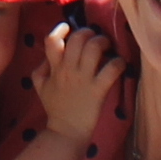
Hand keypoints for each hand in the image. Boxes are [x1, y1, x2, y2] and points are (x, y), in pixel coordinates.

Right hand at [30, 21, 115, 142]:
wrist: (65, 132)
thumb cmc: (55, 108)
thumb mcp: (40, 86)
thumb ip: (41, 68)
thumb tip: (48, 55)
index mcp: (55, 68)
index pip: (52, 41)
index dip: (60, 30)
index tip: (68, 27)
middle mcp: (68, 70)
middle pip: (78, 39)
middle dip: (89, 33)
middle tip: (95, 38)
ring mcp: (84, 79)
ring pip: (94, 48)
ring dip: (104, 42)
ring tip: (108, 46)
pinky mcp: (98, 90)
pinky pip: (111, 69)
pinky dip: (119, 62)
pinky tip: (120, 64)